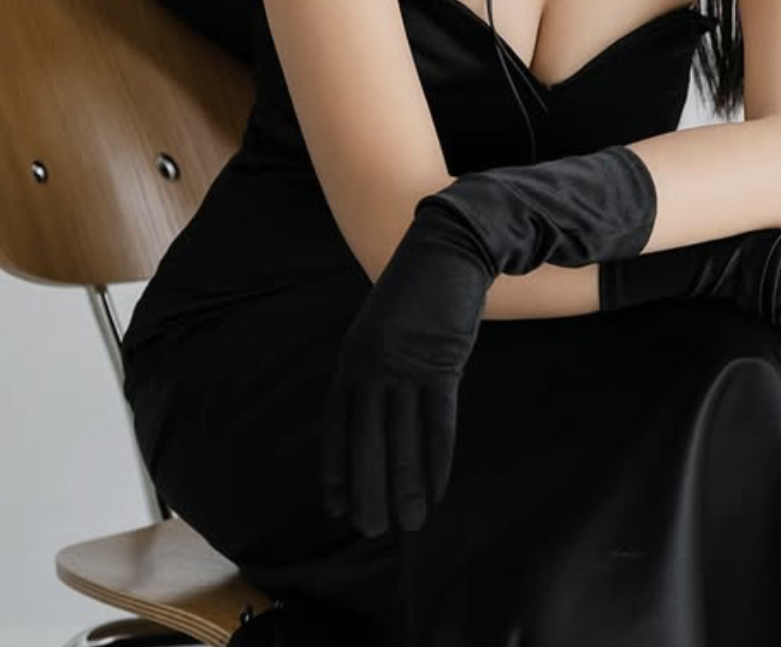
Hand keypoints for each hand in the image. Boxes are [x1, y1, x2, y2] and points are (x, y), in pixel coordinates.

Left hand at [321, 199, 492, 535]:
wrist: (443, 252)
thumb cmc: (412, 292)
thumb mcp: (378, 328)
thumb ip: (371, 367)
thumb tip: (368, 413)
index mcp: (352, 360)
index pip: (337, 426)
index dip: (337, 468)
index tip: (337, 505)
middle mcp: (372, 368)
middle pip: (367, 441)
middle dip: (368, 489)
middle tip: (372, 528)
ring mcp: (406, 368)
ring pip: (403, 441)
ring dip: (405, 487)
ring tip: (409, 521)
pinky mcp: (441, 366)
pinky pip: (437, 424)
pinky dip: (437, 461)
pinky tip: (436, 489)